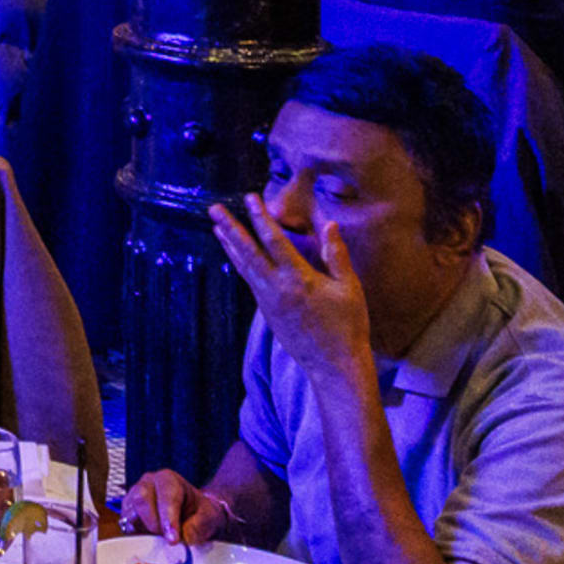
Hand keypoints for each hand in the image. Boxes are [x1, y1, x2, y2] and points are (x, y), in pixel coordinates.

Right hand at [119, 469, 230, 544]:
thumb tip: (182, 539)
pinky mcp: (127, 513)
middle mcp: (147, 484)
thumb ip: (197, 527)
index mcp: (168, 479)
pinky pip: (125, 525)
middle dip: (154, 524)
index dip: (168, 520)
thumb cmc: (200, 513)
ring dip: (144, 532)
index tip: (173, 540)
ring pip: (130, 514)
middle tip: (168, 540)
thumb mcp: (208, 518)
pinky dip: (137, 537)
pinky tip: (151, 541)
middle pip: (141, 500)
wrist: (193, 515)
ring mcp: (134, 497)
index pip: (164, 497)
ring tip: (161, 540)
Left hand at [209, 192, 375, 385]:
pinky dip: (239, 263)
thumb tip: (330, 224)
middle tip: (214, 208)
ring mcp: (269, 302)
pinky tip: (234, 254)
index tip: (250, 198)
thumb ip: (337, 255)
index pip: (274, 241)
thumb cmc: (347, 326)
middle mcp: (277, 289)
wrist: (335, 366)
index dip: (260, 217)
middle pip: (248, 252)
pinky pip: (249, 281)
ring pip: (244, 267)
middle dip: (231, 228)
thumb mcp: (349, 288)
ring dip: (229, 245)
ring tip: (216, 226)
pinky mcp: (267, 313)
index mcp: (299, 279)